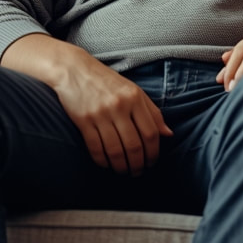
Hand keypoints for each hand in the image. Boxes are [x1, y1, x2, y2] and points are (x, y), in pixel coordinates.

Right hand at [2, 35, 171, 175]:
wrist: (75, 70)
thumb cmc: (107, 82)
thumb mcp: (134, 91)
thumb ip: (152, 112)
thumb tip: (168, 134)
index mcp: (135, 98)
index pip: (151, 133)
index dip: (154, 152)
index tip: (152, 162)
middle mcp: (120, 106)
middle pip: (134, 145)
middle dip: (138, 164)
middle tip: (138, 172)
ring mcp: (101, 114)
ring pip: (116, 150)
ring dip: (122, 166)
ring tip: (124, 172)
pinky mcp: (83, 120)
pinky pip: (95, 148)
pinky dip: (103, 161)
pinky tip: (107, 165)